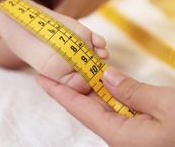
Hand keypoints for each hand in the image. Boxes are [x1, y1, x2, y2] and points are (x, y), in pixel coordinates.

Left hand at [37, 67, 174, 145]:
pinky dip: (113, 94)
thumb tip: (106, 77)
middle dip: (74, 85)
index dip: (57, 91)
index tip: (40, 77)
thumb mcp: (166, 105)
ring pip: (105, 108)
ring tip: (81, 67)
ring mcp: (133, 137)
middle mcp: (122, 138)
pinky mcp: (145, 132)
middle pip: (88, 107)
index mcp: (120, 136)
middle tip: (60, 64)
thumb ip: (132, 91)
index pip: (78, 108)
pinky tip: (108, 81)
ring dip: (93, 88)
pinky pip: (121, 111)